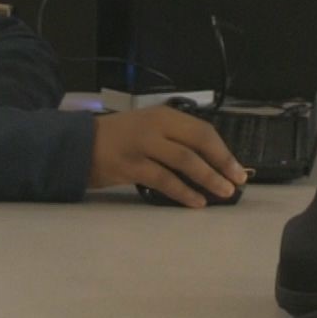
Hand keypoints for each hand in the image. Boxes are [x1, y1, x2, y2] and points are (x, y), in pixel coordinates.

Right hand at [88, 106, 246, 206]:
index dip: (223, 150)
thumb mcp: (148, 128)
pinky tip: (196, 202)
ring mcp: (143, 145)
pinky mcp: (131, 166)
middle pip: (198, 142)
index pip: (202, 130)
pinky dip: (183, 192)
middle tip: (238, 181)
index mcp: (164, 115)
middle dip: (221, 163)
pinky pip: (164, 180)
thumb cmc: (119, 138)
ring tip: (223, 193)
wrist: (78, 144)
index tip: (237, 168)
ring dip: (208, 178)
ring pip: (184, 161)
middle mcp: (156, 126)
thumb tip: (209, 161)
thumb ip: (174, 138)